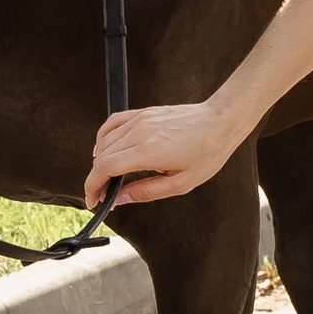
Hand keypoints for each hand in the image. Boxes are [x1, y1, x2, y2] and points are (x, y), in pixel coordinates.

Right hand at [85, 98, 241, 206]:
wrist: (220, 122)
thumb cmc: (206, 153)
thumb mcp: (180, 183)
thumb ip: (145, 192)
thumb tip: (119, 199)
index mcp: (148, 152)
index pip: (104, 168)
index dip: (92, 186)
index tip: (93, 201)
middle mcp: (139, 132)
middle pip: (100, 156)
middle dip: (95, 179)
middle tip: (103, 195)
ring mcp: (139, 119)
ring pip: (104, 141)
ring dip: (99, 162)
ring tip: (108, 178)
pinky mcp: (142, 112)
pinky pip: (112, 123)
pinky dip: (103, 139)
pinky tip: (107, 151)